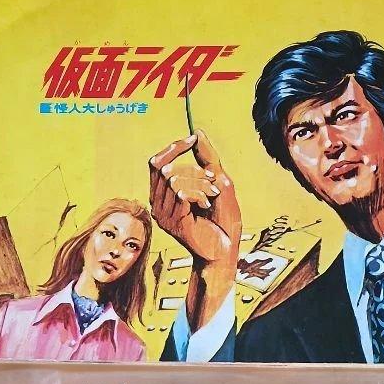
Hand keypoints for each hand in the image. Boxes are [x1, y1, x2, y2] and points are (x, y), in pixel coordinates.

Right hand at [148, 130, 240, 331]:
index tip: (192, 140)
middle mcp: (158, 205)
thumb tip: (197, 133)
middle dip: (193, 168)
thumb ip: (206, 159)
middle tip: (213, 180)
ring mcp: (163, 216)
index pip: (156, 163)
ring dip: (199, 181)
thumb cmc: (222, 221)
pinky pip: (180, 192)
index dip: (173, 148)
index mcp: (164, 196)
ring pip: (173, 179)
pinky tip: (207, 205)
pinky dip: (199, 193)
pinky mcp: (173, 223)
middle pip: (164, 168)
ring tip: (212, 195)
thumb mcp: (217, 182)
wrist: (226, 250)